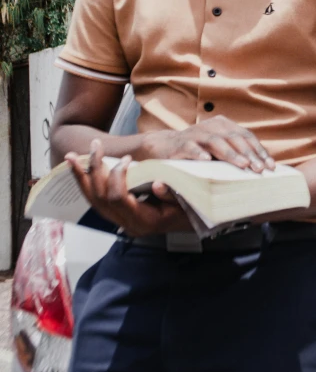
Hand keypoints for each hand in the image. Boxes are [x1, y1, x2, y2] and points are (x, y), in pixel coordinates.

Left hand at [66, 139, 193, 236]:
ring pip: (93, 200)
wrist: (188, 223)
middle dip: (94, 170)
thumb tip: (156, 184)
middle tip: (95, 146)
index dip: (117, 177)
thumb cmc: (188, 211)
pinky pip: (95, 200)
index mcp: (143, 221)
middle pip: (100, 198)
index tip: (127, 160)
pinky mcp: (116, 216)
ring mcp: (119, 222)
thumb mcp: (185, 203)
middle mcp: (127, 224)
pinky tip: (77, 168)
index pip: (118, 199)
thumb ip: (171, 195)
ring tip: (72, 156)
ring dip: (82, 176)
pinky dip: (85, 183)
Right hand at [138, 115, 275, 172]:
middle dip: (249, 154)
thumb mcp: (219, 150)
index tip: (271, 167)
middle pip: (234, 138)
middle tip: (259, 169)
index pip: (246, 136)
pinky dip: (198, 153)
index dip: (259, 150)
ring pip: (215, 141)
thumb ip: (236, 154)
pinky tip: (206, 161)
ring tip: (242, 165)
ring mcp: (196, 133)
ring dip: (230, 154)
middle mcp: (211, 126)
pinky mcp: (180, 144)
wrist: (165, 147)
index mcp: (224, 125)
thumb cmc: (198, 152)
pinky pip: (190, 147)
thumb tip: (262, 168)